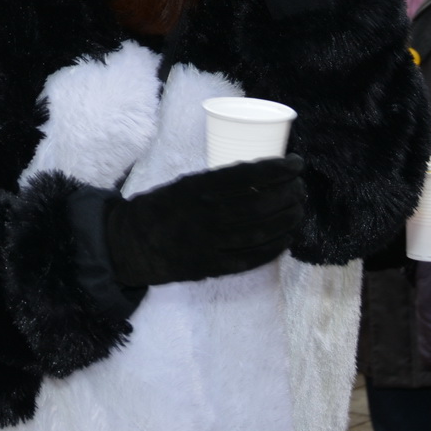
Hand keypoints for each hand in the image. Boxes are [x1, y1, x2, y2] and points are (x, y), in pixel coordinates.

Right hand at [105, 155, 306, 286]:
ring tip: (299, 209)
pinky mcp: (213, 266)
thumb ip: (215, 182)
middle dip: (288, 194)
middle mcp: (206, 215)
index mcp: (197, 188)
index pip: (248, 175)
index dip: (278, 169)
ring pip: (261, 231)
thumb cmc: (159, 208)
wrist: (130, 245)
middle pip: (260, 203)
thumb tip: (259, 175)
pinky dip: (274, 248)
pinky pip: (252, 259)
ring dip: (287, 219)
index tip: (296, 163)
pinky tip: (287, 238)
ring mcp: (210, 243)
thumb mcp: (183, 183)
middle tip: (301, 187)